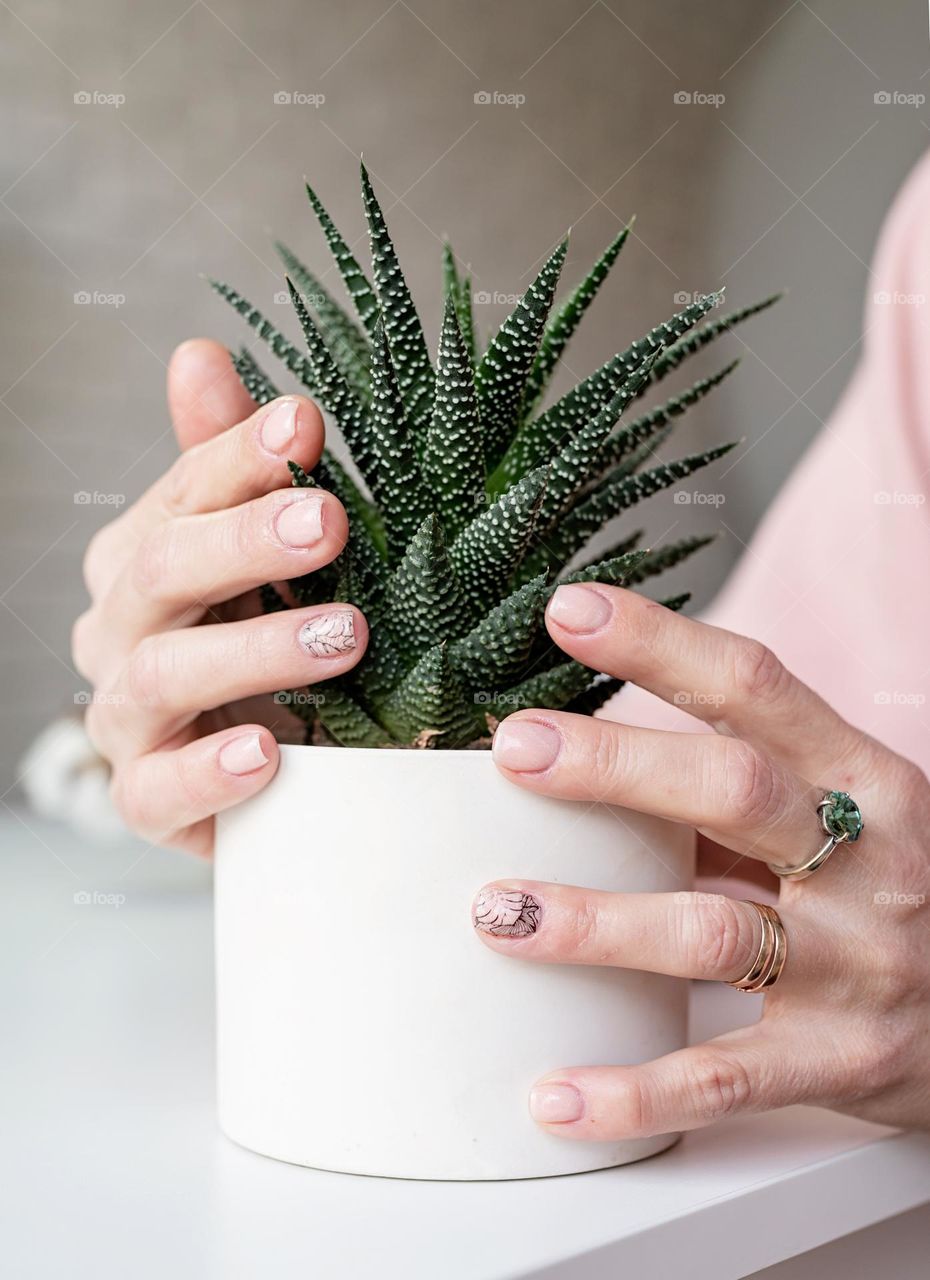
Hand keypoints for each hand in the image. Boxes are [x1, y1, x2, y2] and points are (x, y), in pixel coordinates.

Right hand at [72, 340, 367, 854]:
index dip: (237, 455)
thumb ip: (230, 467)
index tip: (306, 423)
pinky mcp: (149, 799)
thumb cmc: (262, 641)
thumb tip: (198, 353)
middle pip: (161, 570)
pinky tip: (269, 753)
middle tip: (330, 522)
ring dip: (254, 650)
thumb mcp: (263, 553)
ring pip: (161, 675)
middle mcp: (120, 630)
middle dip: (245, 541)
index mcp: (143, 556)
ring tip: (345, 635)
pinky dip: (211, 773)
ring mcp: (127, 719)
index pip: (181, 492)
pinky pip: (157, 792)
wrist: (261, 766)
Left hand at [477, 583, 929, 1136]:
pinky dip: (632, 1093)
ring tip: (496, 910)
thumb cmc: (890, 892)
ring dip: (594, 923)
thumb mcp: (840, 818)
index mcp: (864, 780)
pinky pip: (723, 1080)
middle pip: (733, 791)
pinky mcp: (839, 1062)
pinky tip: (554, 1096)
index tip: (568, 610)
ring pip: (711, 934)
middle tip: (515, 749)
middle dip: (614, 765)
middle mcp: (868, 863)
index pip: (757, 686)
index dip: (660, 643)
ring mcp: (855, 966)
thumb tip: (583, 745)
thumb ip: (735, 789)